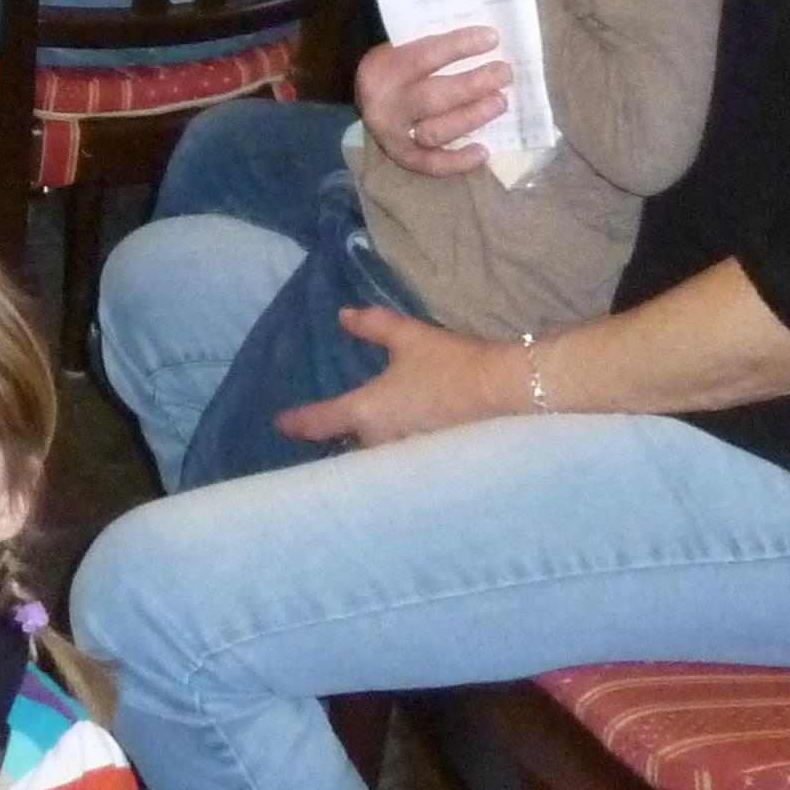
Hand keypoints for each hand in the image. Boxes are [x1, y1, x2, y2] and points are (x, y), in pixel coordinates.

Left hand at [274, 307, 530, 449]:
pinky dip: (392, 466)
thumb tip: (344, 316)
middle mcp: (378, 444)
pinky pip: (398, 471)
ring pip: (372, 463)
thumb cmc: (453, 365)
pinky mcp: (429, 472)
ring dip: (364, 457)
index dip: (296, 422)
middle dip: (336, 447)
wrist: (508, 395)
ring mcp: (403, 463)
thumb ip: (372, 326)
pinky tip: (399, 461)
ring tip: (362, 450)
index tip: (280, 424)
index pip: (318, 421)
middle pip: (345, 451)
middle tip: (328, 440)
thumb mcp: (409, 338)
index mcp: (365, 412)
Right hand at [352, 26, 509, 177]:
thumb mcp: (400, 49)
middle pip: (433, 97)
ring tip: (501, 102)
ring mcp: (393, 135)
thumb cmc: (396, 69)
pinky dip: (459, 161)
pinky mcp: (403, 157)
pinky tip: (484, 151)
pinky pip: (432, 163)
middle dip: (474, 85)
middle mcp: (385, 105)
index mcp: (382, 69)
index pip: (424, 56)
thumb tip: (484, 39)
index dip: (459, 47)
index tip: (491, 38)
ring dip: (472, 117)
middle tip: (504, 73)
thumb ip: (431, 46)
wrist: (370, 100)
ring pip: (436, 131)